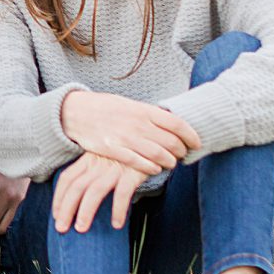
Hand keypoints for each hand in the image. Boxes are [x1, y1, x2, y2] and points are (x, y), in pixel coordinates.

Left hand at [51, 152, 150, 233]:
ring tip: (81, 229)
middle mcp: (99, 162)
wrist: (155, 137)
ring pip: (94, 190)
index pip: (67, 178)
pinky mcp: (134, 171)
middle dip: (66, 209)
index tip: (56, 215)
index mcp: (89, 158)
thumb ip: (92, 170)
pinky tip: (117, 224)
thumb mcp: (105, 156)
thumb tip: (79, 196)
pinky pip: (123, 193)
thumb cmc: (127, 151)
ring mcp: (115, 167)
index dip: (59, 197)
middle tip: (61, 229)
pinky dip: (118, 209)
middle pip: (76, 187)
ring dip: (86, 211)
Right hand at [58, 89, 199, 174]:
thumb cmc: (106, 108)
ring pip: (159, 155)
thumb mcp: (130, 104)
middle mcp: (138, 124)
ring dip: (169, 162)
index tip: (197, 143)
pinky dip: (152, 168)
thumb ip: (149, 114)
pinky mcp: (114, 150)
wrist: (77, 112)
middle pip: (171, 142)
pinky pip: (140, 163)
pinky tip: (155, 168)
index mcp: (143, 109)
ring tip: (170, 163)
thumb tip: (171, 123)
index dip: (191, 135)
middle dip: (181, 151)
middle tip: (182, 154)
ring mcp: (126, 138)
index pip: (177, 124)